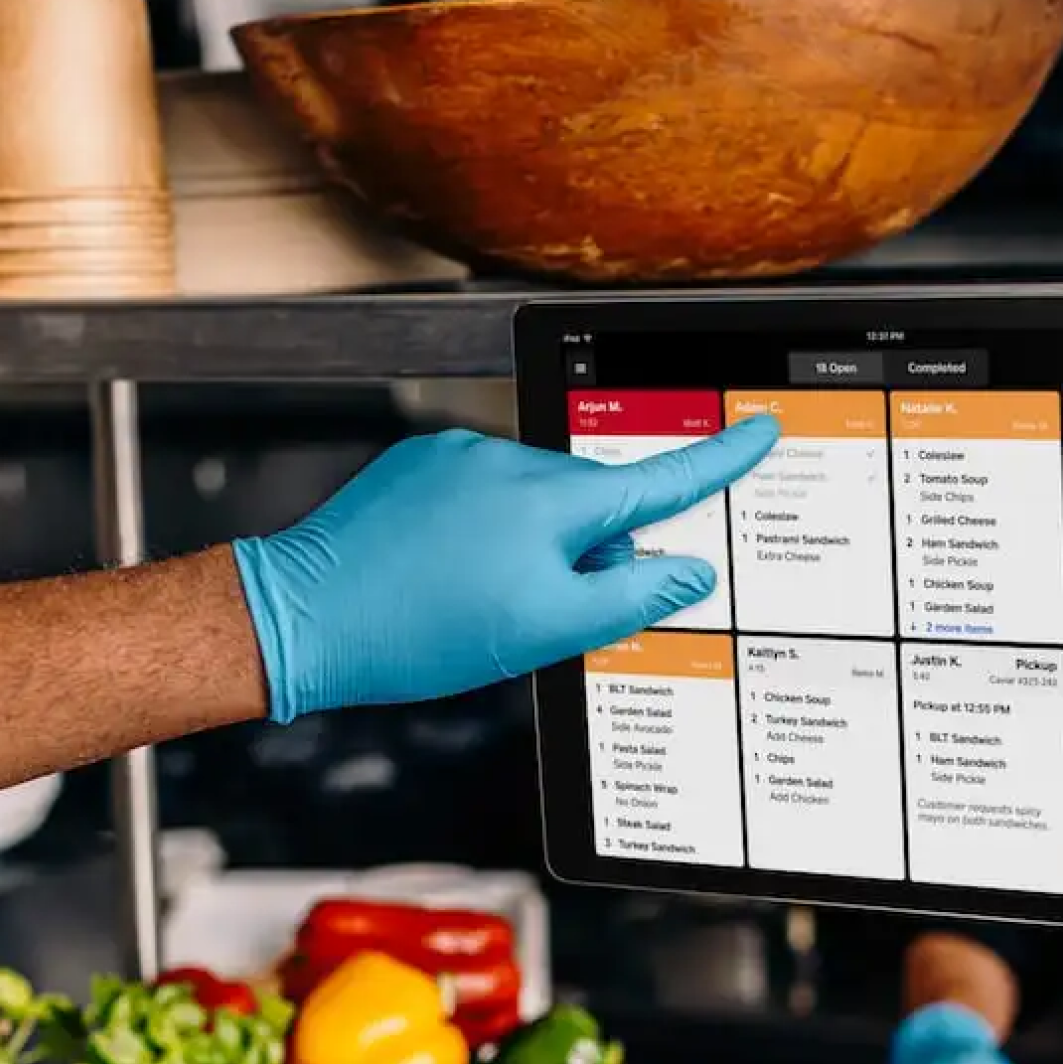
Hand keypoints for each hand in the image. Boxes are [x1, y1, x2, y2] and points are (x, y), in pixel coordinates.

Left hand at [232, 418, 779, 720]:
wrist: (306, 615)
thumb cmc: (418, 631)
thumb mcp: (547, 632)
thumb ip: (632, 597)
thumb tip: (688, 572)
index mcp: (553, 502)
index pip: (661, 479)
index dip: (720, 459)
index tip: (756, 430)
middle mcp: (510, 462)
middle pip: (593, 501)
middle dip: (591, 549)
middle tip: (545, 606)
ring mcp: (461, 457)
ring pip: (537, 501)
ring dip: (535, 544)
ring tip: (481, 598)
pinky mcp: (420, 465)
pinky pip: (484, 493)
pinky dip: (489, 532)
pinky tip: (452, 574)